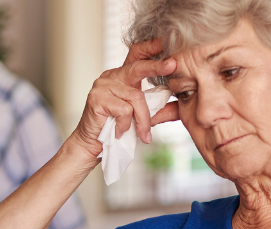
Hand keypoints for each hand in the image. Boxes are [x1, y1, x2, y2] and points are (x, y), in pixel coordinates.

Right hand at [67, 38, 179, 166]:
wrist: (92, 145)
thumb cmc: (116, 130)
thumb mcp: (138, 114)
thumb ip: (153, 105)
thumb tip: (178, 101)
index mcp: (122, 77)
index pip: (135, 56)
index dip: (149, 47)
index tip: (164, 42)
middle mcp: (111, 77)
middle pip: (137, 67)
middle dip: (157, 66)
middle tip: (173, 65)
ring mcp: (102, 86)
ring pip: (135, 97)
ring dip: (143, 119)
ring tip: (143, 134)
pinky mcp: (97, 98)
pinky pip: (124, 110)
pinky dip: (126, 125)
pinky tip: (119, 131)